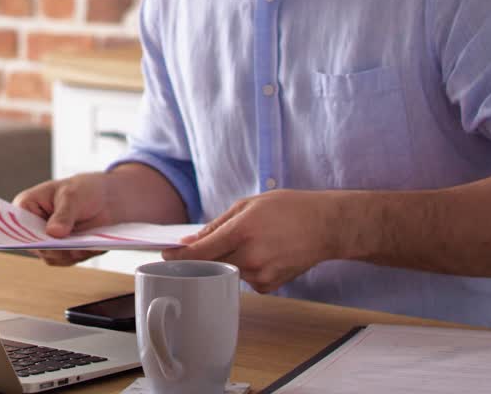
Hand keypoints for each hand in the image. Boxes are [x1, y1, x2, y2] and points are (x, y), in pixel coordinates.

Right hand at [12, 172, 117, 266]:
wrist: (105, 199)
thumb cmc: (83, 189)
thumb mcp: (72, 196)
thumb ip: (63, 214)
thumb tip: (54, 233)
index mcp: (26, 206)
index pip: (18, 225)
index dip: (25, 234)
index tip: (38, 240)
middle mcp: (33, 228)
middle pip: (35, 245)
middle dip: (53, 247)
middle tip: (69, 245)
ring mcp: (47, 242)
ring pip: (52, 256)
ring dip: (69, 252)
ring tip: (84, 242)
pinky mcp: (62, 252)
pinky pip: (67, 260)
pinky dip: (79, 255)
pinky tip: (91, 245)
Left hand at [163, 190, 342, 293]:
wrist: (327, 226)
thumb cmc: (290, 209)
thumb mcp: (250, 204)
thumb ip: (218, 224)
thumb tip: (192, 241)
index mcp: (242, 231)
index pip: (199, 252)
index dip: (177, 256)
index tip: (163, 255)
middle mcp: (250, 256)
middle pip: (210, 263)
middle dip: (203, 256)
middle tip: (199, 247)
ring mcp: (260, 274)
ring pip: (228, 271)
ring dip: (228, 259)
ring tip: (251, 241)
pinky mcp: (269, 286)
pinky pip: (245, 279)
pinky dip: (246, 268)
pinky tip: (264, 254)